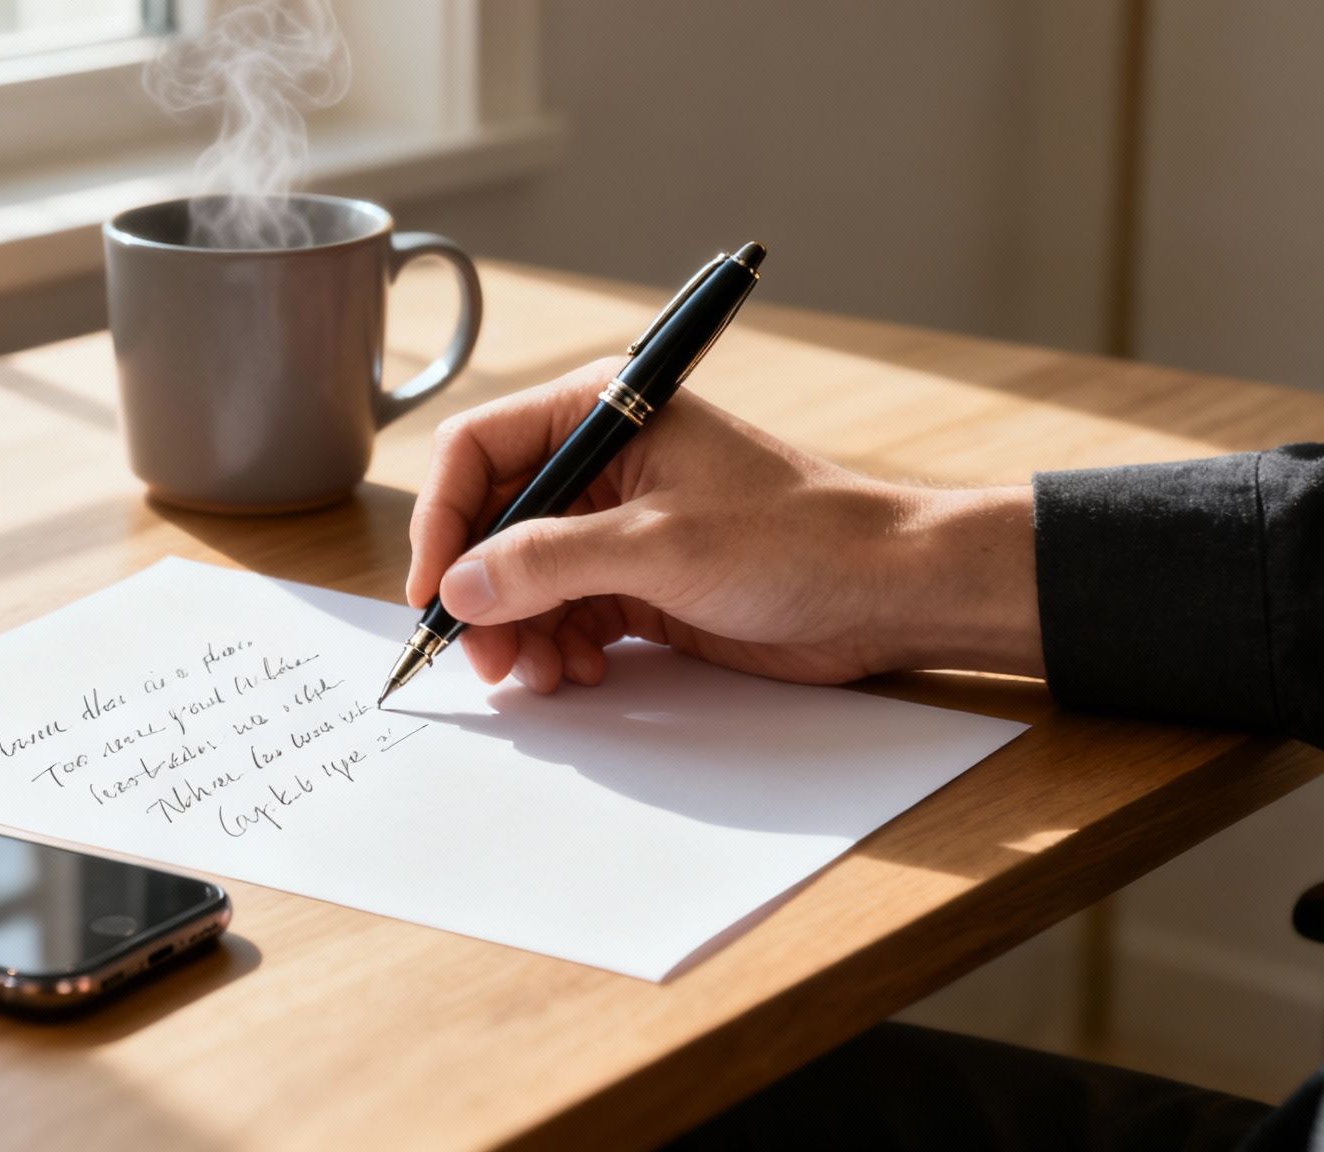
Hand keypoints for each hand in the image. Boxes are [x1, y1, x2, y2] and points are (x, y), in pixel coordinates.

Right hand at [405, 359, 1044, 692]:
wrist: (888, 591)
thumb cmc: (796, 538)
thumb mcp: (659, 545)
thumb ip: (550, 562)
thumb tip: (459, 586)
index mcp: (603, 411)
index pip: (479, 451)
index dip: (443, 521)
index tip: (434, 592)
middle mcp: (603, 462)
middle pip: (495, 524)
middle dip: (481, 594)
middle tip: (487, 658)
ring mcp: (621, 524)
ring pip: (526, 579)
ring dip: (519, 631)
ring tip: (541, 676)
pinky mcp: (643, 581)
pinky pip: (568, 613)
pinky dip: (559, 647)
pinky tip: (582, 673)